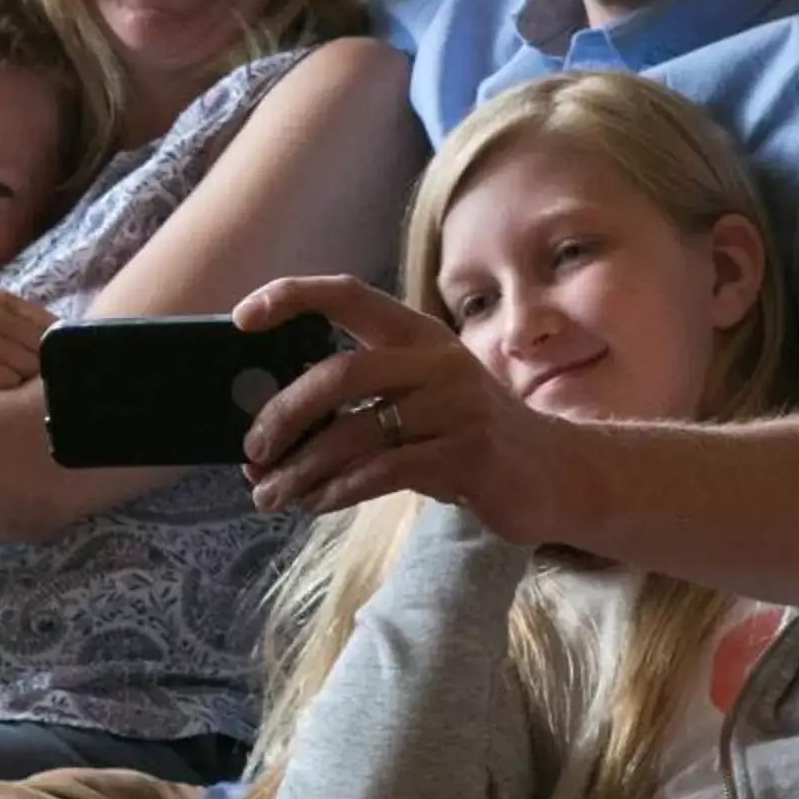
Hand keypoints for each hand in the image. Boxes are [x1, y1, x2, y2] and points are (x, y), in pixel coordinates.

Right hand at [0, 290, 54, 394]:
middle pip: (44, 350)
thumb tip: (85, 352)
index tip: (27, 371)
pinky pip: (9, 385)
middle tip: (4, 387)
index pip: (54, 329)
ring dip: (16, 391)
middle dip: (33, 376)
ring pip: (30, 369)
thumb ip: (33, 341)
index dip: (50, 358)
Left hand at [235, 276, 571, 542]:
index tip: (241, 319)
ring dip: (301, 469)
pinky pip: (383, 472)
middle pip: (340, 374)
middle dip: (283, 414)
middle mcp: (438, 361)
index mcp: (419, 334)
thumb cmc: (468, 433)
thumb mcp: (422, 396)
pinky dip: (338, 491)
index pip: (349, 294)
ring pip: (355, 433)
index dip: (292, 297)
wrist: (557, 472)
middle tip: (253, 450)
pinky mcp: (469, 455)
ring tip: (269, 494)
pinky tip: (316, 504)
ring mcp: (457, 408)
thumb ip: (360, 400)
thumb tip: (268, 429)